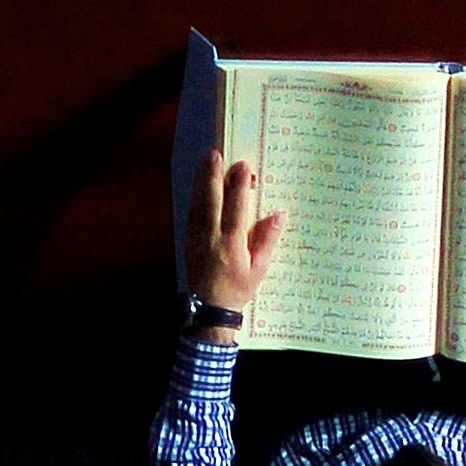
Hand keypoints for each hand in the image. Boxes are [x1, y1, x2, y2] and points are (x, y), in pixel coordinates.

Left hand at [184, 151, 285, 316]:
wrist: (209, 311)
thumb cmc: (237, 290)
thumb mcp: (259, 270)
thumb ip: (266, 241)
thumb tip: (277, 215)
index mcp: (232, 246)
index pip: (236, 210)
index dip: (239, 187)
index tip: (243, 167)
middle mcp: (212, 239)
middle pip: (212, 201)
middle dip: (215, 176)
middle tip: (217, 154)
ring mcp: (197, 239)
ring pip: (199, 204)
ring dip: (202, 180)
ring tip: (207, 160)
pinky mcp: (188, 241)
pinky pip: (191, 213)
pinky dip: (195, 195)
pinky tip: (199, 183)